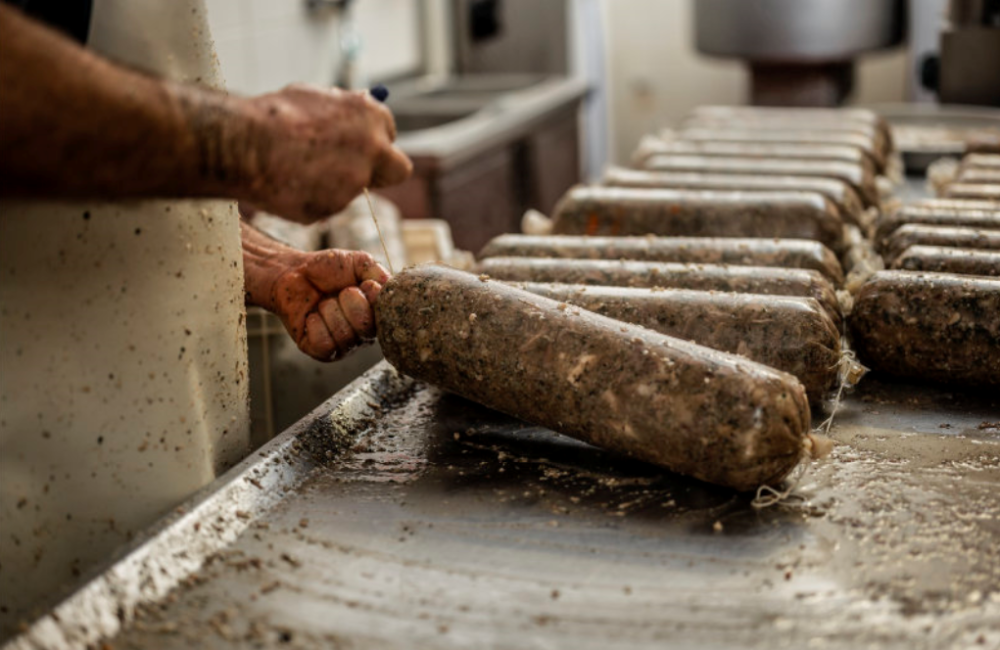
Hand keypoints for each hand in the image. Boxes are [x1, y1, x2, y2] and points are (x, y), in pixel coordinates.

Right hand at [239, 84, 411, 222]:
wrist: (247, 143)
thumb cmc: (276, 115)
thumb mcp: (316, 99)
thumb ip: (344, 112)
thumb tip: (358, 112)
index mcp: (371, 116)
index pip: (389, 133)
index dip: (373, 140)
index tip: (360, 144)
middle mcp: (373, 150)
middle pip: (397, 170)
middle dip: (382, 171)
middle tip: (357, 171)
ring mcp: (355, 183)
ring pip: (352, 189)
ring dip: (332, 184)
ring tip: (294, 168)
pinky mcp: (334, 208)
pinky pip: (325, 205)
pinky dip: (310, 198)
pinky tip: (285, 183)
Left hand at [245, 238, 389, 360]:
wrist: (294, 272)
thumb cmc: (327, 269)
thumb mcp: (359, 262)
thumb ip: (378, 273)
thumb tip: (386, 288)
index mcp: (377, 314)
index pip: (387, 315)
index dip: (372, 296)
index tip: (362, 284)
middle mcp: (364, 334)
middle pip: (366, 328)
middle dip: (349, 301)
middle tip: (339, 292)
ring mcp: (344, 345)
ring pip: (344, 335)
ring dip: (329, 311)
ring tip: (323, 303)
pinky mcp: (322, 352)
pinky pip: (325, 345)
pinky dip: (316, 325)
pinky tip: (312, 317)